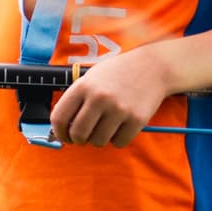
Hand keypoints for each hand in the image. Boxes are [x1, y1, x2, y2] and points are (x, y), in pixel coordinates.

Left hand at [51, 45, 176, 147]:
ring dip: (98, 140)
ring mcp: (119, 109)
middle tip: (83, 137)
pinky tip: (119, 128)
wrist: (152, 67)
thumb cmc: (118, 74)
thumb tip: (61, 128)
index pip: (59, 118)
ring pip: (98, 141)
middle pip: (78, 134)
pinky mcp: (137, 120)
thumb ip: (76, 100)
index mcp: (83, 86)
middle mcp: (99, 98)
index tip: (64, 136)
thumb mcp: (91, 78)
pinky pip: (119, 143)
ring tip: (104, 128)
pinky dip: (117, 140)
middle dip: (78, 140)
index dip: (59, 132)